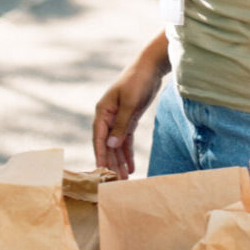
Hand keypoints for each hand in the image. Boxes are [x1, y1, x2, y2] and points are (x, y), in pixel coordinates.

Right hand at [94, 56, 167, 179]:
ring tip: (124, 179)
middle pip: (107, 144)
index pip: (98, 138)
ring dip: (120, 161)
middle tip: (116, 182)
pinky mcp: (129, 119)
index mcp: (103, 111)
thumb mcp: (130, 103)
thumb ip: (121, 125)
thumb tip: (111, 145)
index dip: (100, 156)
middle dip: (111, 163)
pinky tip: (131, 166)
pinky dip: (128, 153)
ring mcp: (118, 119)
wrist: (151, 68)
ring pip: (117, 144)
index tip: (101, 172)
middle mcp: (108, 117)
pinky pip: (126, 140)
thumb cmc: (137, 81)